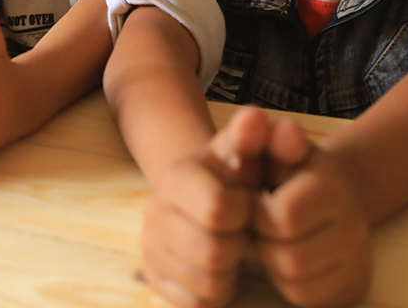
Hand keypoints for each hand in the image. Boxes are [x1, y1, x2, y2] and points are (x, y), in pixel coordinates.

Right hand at [140, 106, 272, 307]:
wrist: (211, 198)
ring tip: (232, 250)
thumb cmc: (238, 176)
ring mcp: (151, 247)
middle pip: (214, 252)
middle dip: (239, 246)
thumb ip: (256, 136)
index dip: (244, 213)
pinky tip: (220, 270)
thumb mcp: (249, 153)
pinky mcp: (155, 278)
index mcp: (176, 176)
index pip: (217, 208)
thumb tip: (256, 117)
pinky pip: (196, 303)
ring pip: (207, 283)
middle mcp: (154, 211)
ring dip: (231, 272)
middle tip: (242, 233)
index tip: (249, 205)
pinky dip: (216, 293)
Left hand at [253, 120, 371, 307]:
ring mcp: (358, 260)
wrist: (328, 193)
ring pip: (297, 283)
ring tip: (268, 242)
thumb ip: (260, 136)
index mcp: (331, 186)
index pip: (283, 218)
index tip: (249, 203)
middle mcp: (354, 226)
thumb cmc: (285, 168)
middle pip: (289, 258)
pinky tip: (283, 259)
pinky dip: (286, 284)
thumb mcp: (272, 146)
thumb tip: (254, 119)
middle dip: (262, 245)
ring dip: (271, 266)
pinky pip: (307, 298)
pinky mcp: (354, 286)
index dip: (255, 214)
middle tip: (255, 228)